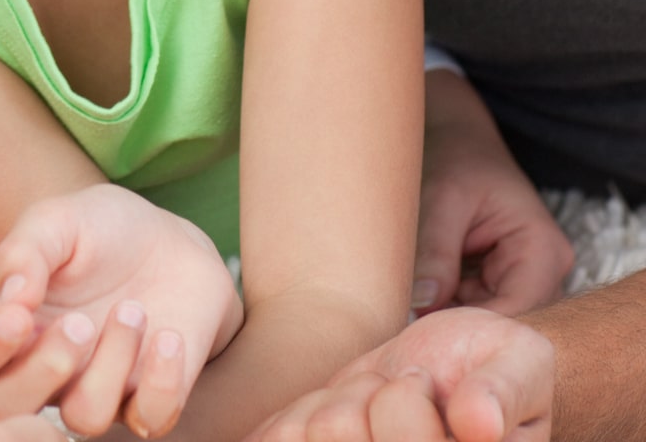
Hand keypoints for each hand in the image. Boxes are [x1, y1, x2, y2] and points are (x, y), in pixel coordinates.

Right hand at [0, 185, 243, 437]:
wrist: (167, 238)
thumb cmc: (98, 229)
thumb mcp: (56, 221)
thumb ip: (24, 251)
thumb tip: (11, 297)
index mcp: (8, 326)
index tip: (16, 315)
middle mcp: (42, 368)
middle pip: (6, 412)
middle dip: (41, 372)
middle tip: (79, 323)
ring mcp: (94, 388)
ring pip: (83, 418)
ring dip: (110, 365)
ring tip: (131, 310)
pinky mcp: (147, 397)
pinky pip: (148, 422)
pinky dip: (161, 384)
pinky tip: (167, 336)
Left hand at [246, 307, 553, 441]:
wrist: (458, 368)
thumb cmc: (498, 366)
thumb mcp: (520, 365)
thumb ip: (503, 392)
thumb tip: (478, 424)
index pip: (402, 432)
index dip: (407, 396)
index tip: (429, 383)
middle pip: (341, 432)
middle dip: (368, 396)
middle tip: (400, 389)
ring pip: (314, 431)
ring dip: (338, 401)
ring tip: (376, 402)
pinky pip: (280, 437)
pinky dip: (299, 416)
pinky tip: (338, 412)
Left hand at [414, 74, 572, 314]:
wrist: (457, 137)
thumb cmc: (456, 158)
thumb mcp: (442, 198)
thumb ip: (435, 251)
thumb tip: (421, 305)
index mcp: (543, 249)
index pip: (519, 309)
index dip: (476, 326)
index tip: (429, 330)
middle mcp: (544, 272)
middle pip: (507, 319)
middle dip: (460, 322)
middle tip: (410, 319)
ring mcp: (524, 278)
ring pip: (488, 316)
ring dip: (450, 312)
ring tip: (409, 300)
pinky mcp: (500, 279)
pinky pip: (475, 304)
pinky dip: (447, 302)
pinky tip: (420, 291)